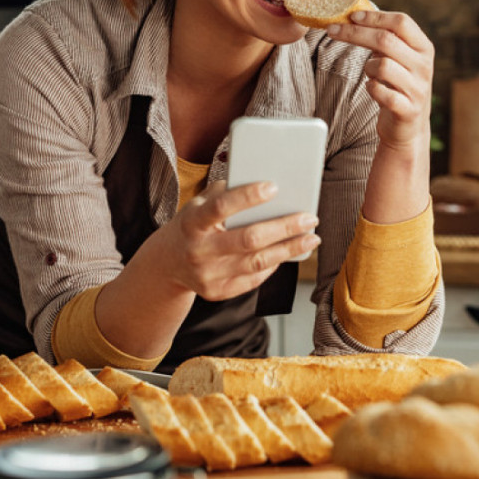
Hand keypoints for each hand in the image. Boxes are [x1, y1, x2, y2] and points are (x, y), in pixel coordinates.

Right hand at [159, 179, 320, 301]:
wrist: (167, 262)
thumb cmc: (193, 224)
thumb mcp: (199, 203)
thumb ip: (227, 192)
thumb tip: (268, 186)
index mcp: (192, 222)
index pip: (221, 207)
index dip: (248, 197)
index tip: (275, 187)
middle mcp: (198, 250)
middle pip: (248, 239)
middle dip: (284, 228)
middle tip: (310, 218)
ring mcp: (207, 275)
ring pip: (257, 262)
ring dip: (289, 249)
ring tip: (311, 237)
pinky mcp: (217, 292)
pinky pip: (253, 279)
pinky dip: (274, 264)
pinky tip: (289, 252)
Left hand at [327, 9, 434, 151]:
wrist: (409, 126)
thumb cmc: (398, 85)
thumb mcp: (398, 58)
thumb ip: (385, 38)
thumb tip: (356, 13)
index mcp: (424, 47)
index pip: (401, 22)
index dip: (375, 16)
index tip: (351, 15)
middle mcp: (424, 66)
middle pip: (386, 40)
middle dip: (355, 33)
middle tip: (333, 30)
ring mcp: (418, 88)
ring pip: (382, 65)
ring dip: (367, 66)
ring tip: (369, 72)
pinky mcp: (407, 109)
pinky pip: (380, 91)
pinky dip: (370, 88)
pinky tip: (372, 88)